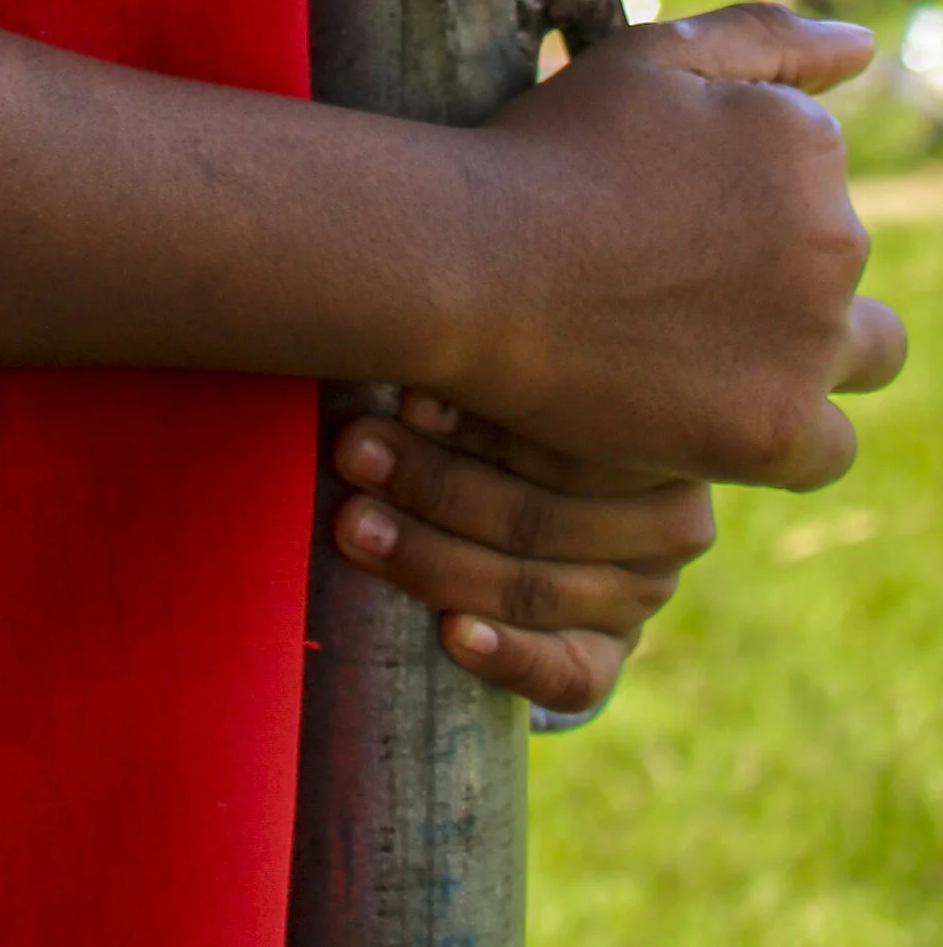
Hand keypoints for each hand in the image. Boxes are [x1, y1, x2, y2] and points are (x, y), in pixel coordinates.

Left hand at [333, 392, 711, 711]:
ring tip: (356, 527)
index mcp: (661, 432)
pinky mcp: (606, 657)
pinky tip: (453, 637)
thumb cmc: (505, 396)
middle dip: (433, 482)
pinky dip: (507, 656)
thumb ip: (485, 356)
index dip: (480, 418)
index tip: (404, 396)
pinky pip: (567, 674)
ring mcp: (641, 595)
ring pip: (535, 587)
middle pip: (543, 513)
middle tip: (352, 453)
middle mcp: (671, 520)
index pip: (573, 434)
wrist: (528, 493)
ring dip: (434, 559)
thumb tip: (410, 348)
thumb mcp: (512, 370)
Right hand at [458, 2, 902, 482]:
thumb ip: (765, 36)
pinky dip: (786, 428)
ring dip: (808, 347)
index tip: (659, 212)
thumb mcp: (647, 58)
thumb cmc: (548, 150)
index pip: (814, 177)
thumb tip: (864, 44)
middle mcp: (835, 239)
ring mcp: (812, 341)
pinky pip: (831, 445)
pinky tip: (714, 406)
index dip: (736, 195)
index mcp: (806, 144)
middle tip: (661, 277)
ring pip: (862, 352)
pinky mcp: (778, 428)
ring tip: (705, 342)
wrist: (470, 262)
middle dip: (772, 267)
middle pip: (835, 261)